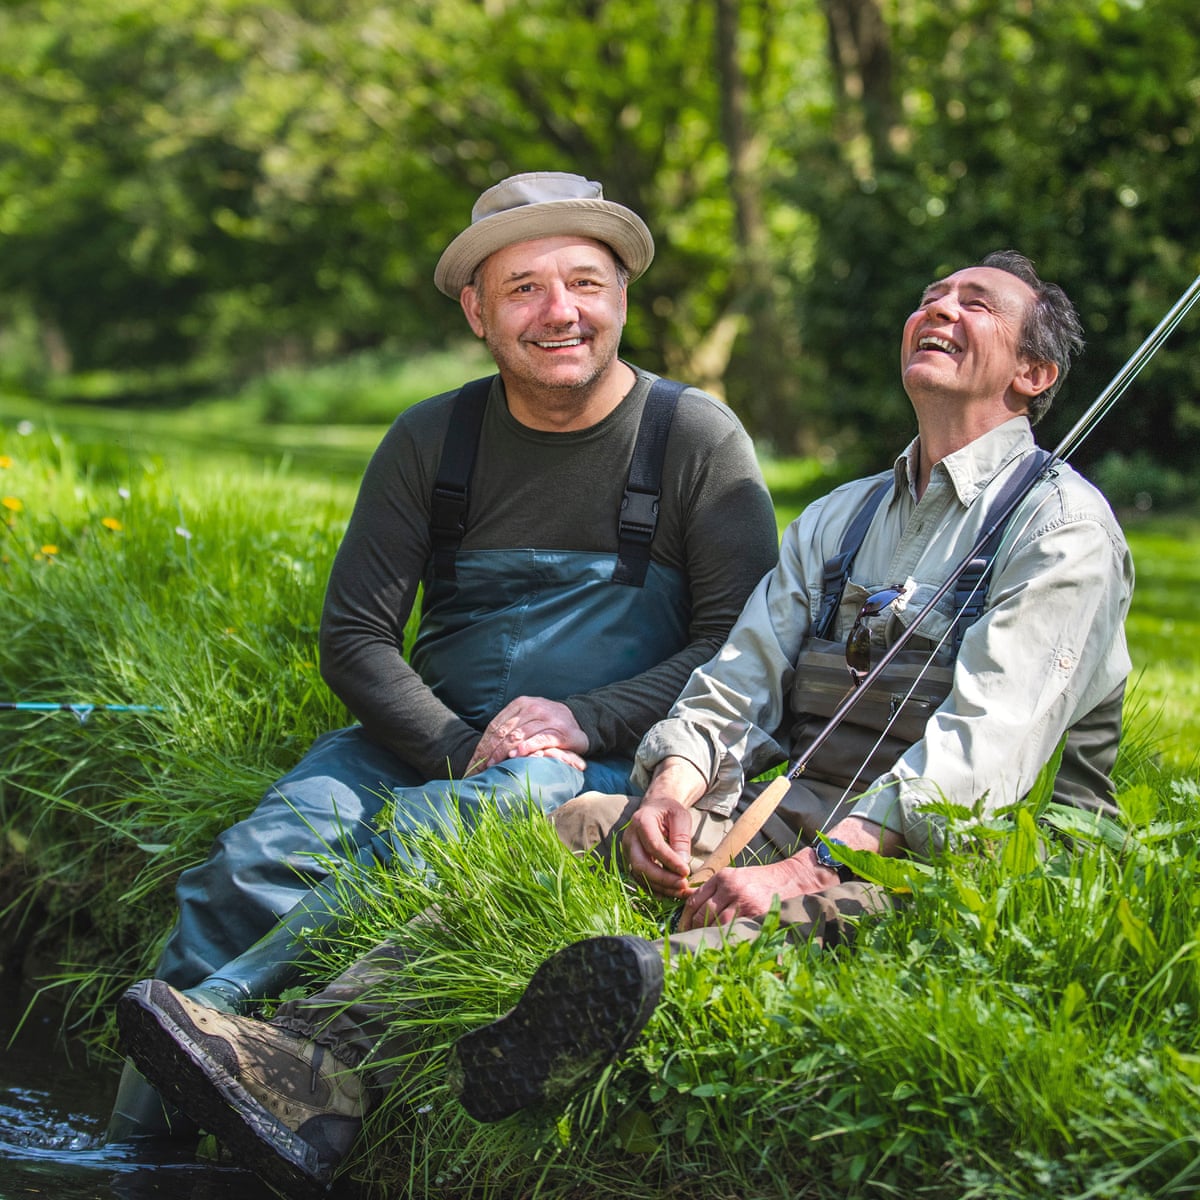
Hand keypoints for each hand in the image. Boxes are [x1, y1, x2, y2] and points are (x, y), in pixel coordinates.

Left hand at [466, 696, 587, 774]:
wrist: (579, 719)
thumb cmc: (547, 723)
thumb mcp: (527, 719)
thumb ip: (509, 728)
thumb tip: (484, 750)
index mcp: (520, 704)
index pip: (495, 727)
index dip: (482, 746)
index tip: (473, 764)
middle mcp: (532, 708)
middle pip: (504, 732)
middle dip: (489, 752)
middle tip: (480, 769)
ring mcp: (546, 718)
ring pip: (519, 735)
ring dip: (503, 752)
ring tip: (493, 766)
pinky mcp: (559, 731)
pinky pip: (540, 739)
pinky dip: (527, 747)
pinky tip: (517, 755)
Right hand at [621, 758, 707, 897]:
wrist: (655, 808)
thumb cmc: (669, 811)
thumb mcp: (680, 817)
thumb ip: (681, 838)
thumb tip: (683, 862)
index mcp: (641, 821)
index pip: (654, 845)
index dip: (669, 861)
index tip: (686, 871)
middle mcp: (630, 837)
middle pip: (641, 864)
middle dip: (663, 878)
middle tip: (683, 885)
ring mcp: (627, 850)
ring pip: (640, 874)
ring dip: (661, 886)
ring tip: (681, 891)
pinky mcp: (630, 860)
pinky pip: (640, 878)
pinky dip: (655, 888)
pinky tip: (670, 893)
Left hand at [677, 854, 831, 931]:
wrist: (787, 880)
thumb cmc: (757, 881)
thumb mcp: (733, 877)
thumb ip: (713, 889)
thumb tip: (690, 904)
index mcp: (722, 877)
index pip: (695, 899)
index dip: (686, 917)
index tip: (682, 927)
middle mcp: (731, 887)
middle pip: (704, 912)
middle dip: (694, 928)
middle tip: (689, 940)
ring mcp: (743, 900)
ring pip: (717, 923)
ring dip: (709, 935)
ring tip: (703, 944)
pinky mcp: (755, 913)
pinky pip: (735, 929)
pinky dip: (727, 937)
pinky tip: (722, 944)